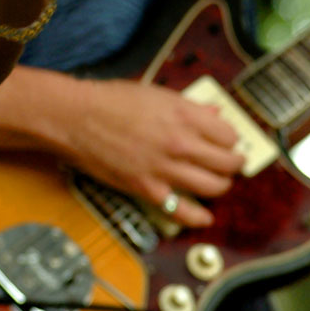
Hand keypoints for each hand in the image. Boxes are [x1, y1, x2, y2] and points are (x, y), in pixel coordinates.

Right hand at [63, 79, 243, 226]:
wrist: (75, 118)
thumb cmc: (109, 100)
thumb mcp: (155, 93)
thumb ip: (189, 105)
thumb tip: (215, 111)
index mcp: (184, 114)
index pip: (229, 135)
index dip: (231, 140)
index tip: (227, 142)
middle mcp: (180, 142)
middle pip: (228, 163)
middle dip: (234, 164)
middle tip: (231, 164)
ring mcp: (164, 168)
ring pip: (213, 187)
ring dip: (221, 186)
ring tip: (218, 182)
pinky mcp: (147, 188)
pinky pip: (182, 209)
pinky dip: (198, 217)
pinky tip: (204, 216)